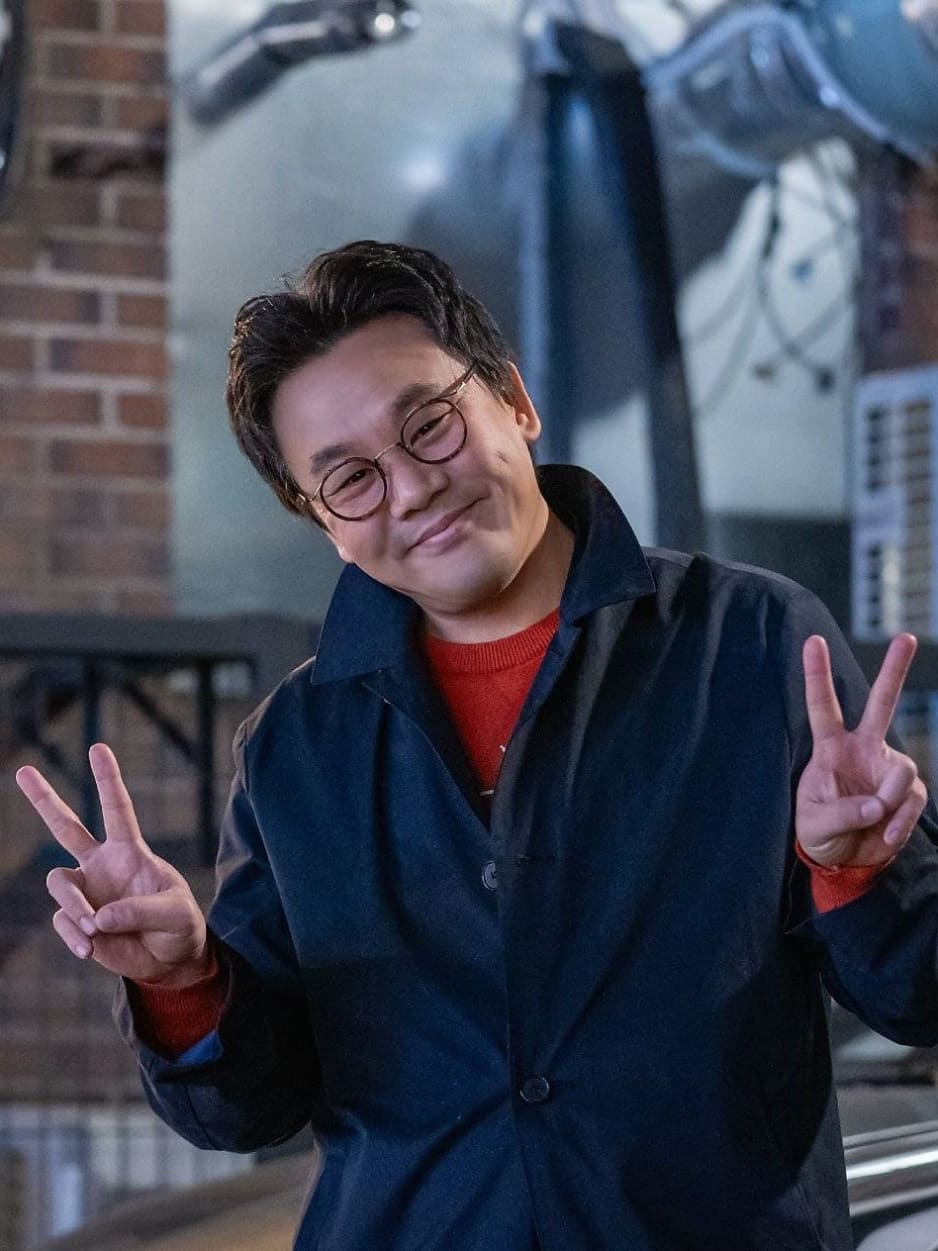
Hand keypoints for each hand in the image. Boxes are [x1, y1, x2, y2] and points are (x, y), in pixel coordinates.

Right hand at [16, 742, 210, 986]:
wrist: (170, 961)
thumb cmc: (179, 927)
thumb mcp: (175, 914)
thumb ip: (141, 910)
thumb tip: (97, 917)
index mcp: (130, 851)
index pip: (117, 809)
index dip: (107, 779)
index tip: (97, 748)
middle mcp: (102, 865)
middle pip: (66, 826)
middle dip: (44, 799)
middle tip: (23, 770)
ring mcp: (87, 892)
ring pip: (58, 882)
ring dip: (74, 904)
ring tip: (94, 928)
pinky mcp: (78, 922)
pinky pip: (63, 922)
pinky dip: (73, 936)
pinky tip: (90, 948)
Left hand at [796, 633, 928, 867]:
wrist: (843, 859)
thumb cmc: (819, 833)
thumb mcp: (815, 825)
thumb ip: (842, 813)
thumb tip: (878, 804)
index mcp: (831, 748)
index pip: (823, 706)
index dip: (818, 675)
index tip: (812, 641)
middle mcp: (863, 749)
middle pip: (881, 703)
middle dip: (894, 671)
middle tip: (906, 637)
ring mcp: (887, 768)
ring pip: (903, 770)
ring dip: (891, 799)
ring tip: (877, 821)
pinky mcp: (906, 793)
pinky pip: (912, 800)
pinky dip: (902, 822)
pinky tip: (887, 836)